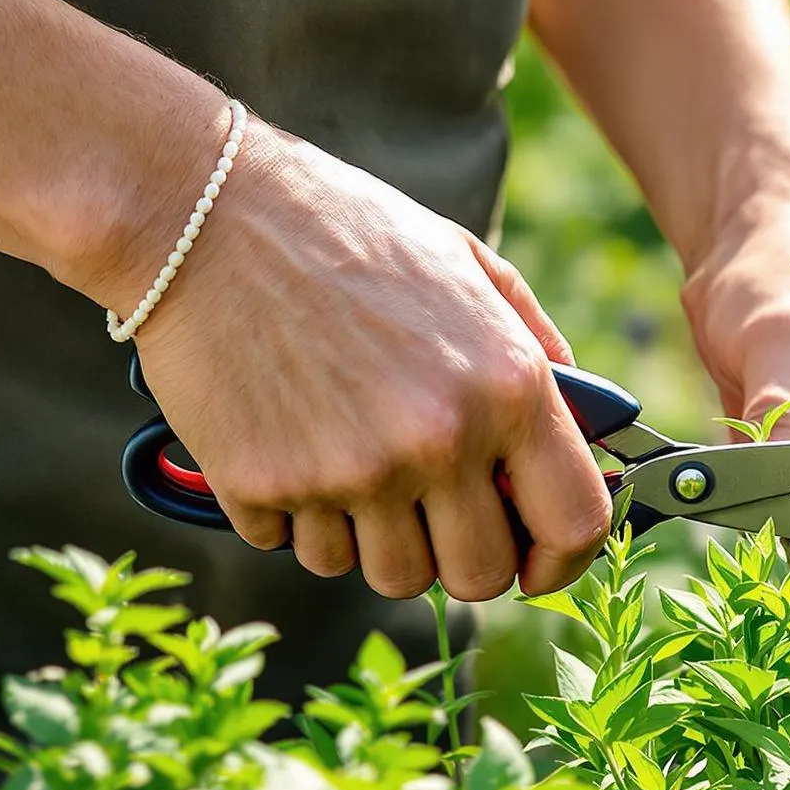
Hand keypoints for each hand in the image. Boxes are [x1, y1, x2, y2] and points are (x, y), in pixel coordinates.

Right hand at [124, 126, 615, 600]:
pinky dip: (298, 515)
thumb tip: (582, 428)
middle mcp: (437, 440)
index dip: (563, 560)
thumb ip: (536, 349)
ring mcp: (349, 472)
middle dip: (461, 554)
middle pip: (479, 576)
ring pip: (390, 576)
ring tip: (351, 461)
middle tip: (430, 510)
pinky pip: (301, 548)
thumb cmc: (346, 232)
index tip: (539, 564)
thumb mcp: (469, 266)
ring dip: (377, 539)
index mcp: (506, 387)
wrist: (207, 213)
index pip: (575, 524)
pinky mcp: (266, 487)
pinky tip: (287, 440)